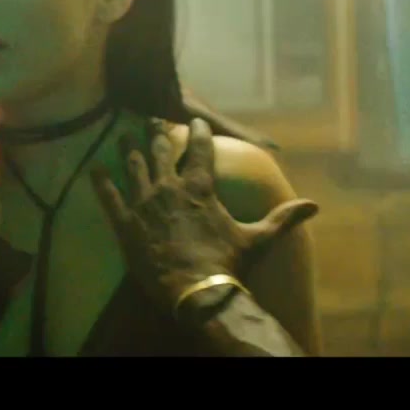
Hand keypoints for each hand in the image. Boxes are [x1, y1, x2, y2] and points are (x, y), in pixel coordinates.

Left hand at [90, 117, 317, 316]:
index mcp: (200, 188)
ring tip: (123, 136)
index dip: (197, 132)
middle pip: (160, 151)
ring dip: (128, 149)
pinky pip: (109, 197)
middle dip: (156, 132)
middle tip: (150, 117)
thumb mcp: (257, 238)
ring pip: (133, 167)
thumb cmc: (227, 264)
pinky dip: (102, 182)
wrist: (197, 292)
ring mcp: (145, 203)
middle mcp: (170, 188)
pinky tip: (95, 169)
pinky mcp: (125, 223)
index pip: (198, 150)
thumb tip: (314, 206)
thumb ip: (282, 218)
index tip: (193, 119)